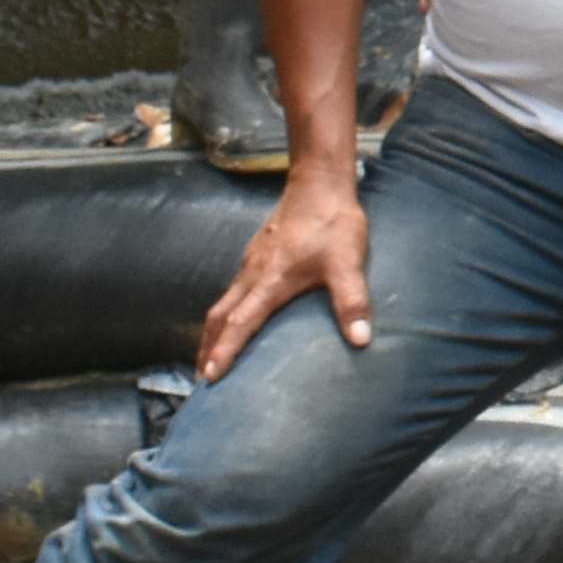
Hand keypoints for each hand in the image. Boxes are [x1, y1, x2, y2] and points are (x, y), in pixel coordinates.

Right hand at [195, 160, 373, 376]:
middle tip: (202, 378)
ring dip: (214, 331)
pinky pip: (233, 288)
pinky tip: (236, 317)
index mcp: (270, 281)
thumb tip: (361, 340)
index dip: (224, 351)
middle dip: (208, 348)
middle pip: (219, 317)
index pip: (239, 323)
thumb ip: (352, 301)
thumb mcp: (348, 263)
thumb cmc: (333, 223)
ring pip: (223, 302)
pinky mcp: (257, 253)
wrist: (320, 183)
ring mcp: (251, 262)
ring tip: (211, 356)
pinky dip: (226, 311)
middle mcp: (253, 274)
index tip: (210, 377)